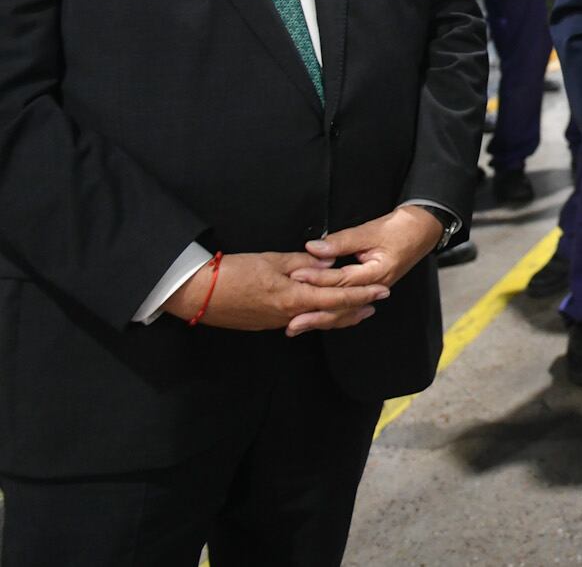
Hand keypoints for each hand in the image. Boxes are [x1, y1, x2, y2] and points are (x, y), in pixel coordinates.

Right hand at [161, 251, 388, 333]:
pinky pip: (298, 321)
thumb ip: (303, 262)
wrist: (196, 294)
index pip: (337, 298)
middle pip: (330, 315)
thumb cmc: (233, 272)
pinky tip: (320, 312)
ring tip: (356, 310)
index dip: (362, 295)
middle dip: (355, 309)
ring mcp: (275, 322)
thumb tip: (329, 262)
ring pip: (315, 320)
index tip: (382, 292)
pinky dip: (316, 316)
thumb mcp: (272, 260)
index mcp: (294, 298)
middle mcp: (289, 315)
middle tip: (375, 305)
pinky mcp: (263, 323)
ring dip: (337, 315)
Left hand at [289, 207, 442, 333]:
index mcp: (377, 273)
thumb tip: (315, 248)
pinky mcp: (370, 289)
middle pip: (342, 306)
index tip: (296, 276)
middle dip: (315, 314)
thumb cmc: (401, 229)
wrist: (422, 229)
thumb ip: (340, 242)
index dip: (317, 278)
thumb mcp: (369, 231)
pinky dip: (332, 313)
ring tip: (298, 326)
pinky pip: (349, 307)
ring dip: (321, 319)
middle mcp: (376, 287)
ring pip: (345, 311)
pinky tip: (318, 319)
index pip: (341, 281)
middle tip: (291, 320)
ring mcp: (373, 291)